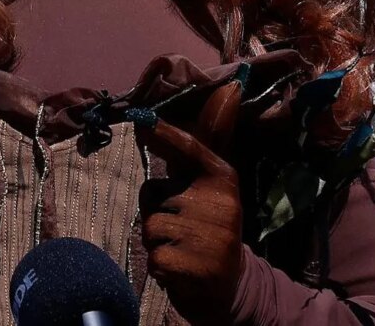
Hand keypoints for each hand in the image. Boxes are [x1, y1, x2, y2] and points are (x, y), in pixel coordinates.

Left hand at [137, 81, 245, 325]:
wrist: (232, 285)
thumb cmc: (212, 226)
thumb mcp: (214, 185)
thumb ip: (205, 143)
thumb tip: (225, 89)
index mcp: (223, 177)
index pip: (190, 149)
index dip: (165, 135)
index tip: (142, 119)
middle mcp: (220, 201)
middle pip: (154, 195)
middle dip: (159, 213)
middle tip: (184, 228)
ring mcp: (208, 234)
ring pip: (150, 227)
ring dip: (158, 242)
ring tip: (183, 248)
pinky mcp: (193, 264)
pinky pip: (153, 256)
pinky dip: (160, 266)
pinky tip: (181, 268)